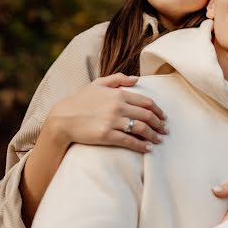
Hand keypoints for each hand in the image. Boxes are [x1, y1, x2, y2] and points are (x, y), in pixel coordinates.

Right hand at [47, 74, 167, 153]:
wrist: (62, 118)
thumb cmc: (79, 101)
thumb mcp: (97, 84)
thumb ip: (118, 79)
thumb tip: (137, 79)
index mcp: (118, 94)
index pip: (146, 102)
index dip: (158, 110)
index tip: (163, 117)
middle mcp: (118, 106)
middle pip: (147, 115)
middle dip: (159, 124)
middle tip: (165, 130)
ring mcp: (112, 121)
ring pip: (141, 129)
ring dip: (154, 135)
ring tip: (159, 140)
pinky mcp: (106, 135)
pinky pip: (129, 141)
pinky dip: (141, 145)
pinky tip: (148, 149)